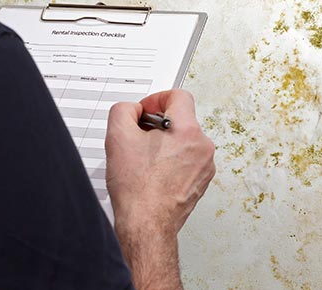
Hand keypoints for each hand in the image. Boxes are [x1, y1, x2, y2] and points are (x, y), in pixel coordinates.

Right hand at [105, 89, 215, 289]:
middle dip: (158, 125)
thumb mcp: (118, 136)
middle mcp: (203, 147)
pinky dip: (171, 162)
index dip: (157, 99)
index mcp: (188, 131)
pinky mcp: (200, 182)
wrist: (146, 225)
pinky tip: (153, 173)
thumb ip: (124, 110)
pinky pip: (186, 161)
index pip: (178, 96)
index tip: (145, 111)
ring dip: (164, 144)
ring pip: (183, 141)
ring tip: (144, 160)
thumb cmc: (137, 189)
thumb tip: (133, 110)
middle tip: (139, 138)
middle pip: (180, 120)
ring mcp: (204, 167)